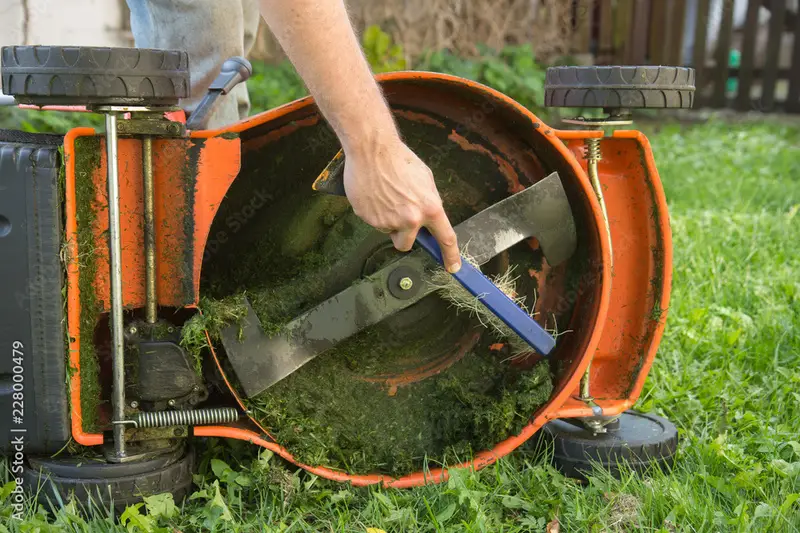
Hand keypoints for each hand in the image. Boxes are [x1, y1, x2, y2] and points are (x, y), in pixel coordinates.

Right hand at [343, 135, 461, 272]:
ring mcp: (388, 220)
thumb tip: (428, 217)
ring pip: (388, 231)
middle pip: (406, 244)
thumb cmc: (400, 160)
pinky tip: (374, 194)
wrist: (372, 149)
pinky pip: (373, 222)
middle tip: (398, 217)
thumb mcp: (425, 180)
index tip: (453, 267)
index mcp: (429, 208)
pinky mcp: (368, 218)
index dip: (450, 256)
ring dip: (387, 220)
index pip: (445, 238)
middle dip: (402, 236)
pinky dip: (373, 212)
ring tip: (384, 196)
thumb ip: (429, 202)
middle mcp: (410, 219)